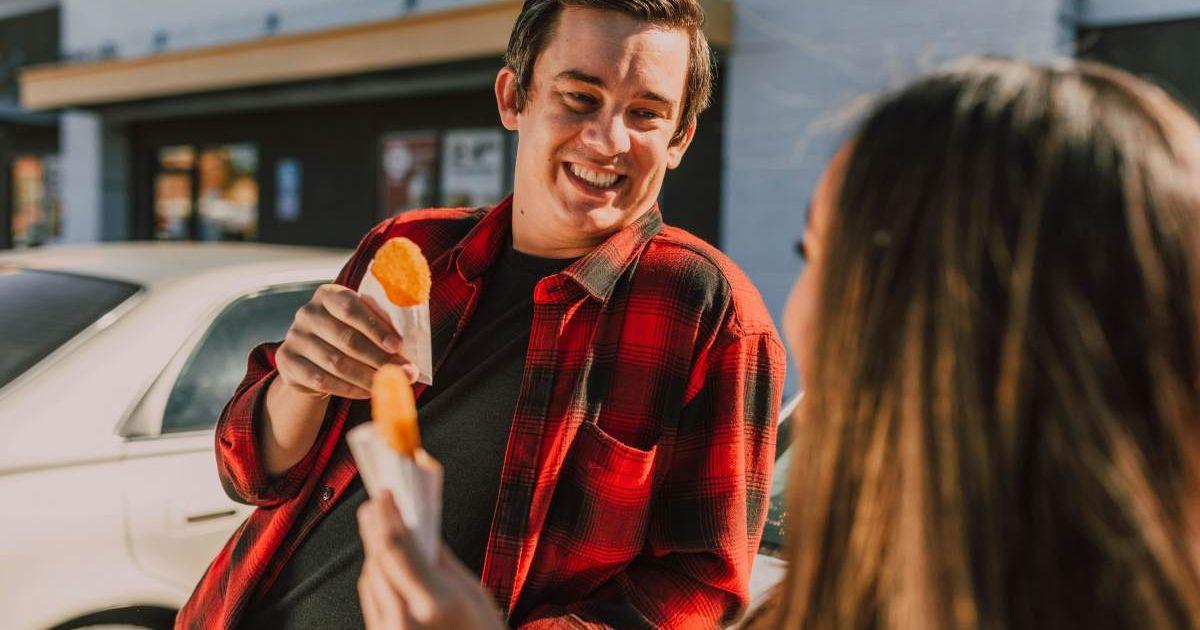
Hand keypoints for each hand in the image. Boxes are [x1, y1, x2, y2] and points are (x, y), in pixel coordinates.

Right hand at [276, 284, 416, 399]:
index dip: (376, 328)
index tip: (398, 345)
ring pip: (336, 363)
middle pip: (347, 339)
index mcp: (328, 295)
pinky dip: (349, 389)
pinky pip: (322, 380)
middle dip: (380, 358)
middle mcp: (307, 312)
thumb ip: (379, 327)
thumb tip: (408, 351)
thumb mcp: (360, 323)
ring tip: (391, 385)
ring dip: (368, 377)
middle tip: (406, 372)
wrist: (311, 357)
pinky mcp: (287, 362)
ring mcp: (294, 337)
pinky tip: (368, 392)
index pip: (352, 308)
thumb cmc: (346, 335)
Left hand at [357, 493, 506, 629]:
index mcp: (435, 604)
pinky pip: (373, 603)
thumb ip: (441, 563)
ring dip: (374, 552)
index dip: (386, 516)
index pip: (397, 548)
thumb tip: (420, 529)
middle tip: (375, 503)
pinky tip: (386, 565)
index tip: (385, 493)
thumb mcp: (474, 596)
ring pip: (370, 582)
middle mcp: (404, 622)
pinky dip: (378, 579)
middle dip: (374, 529)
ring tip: (382, 527)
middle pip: (377, 562)